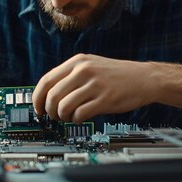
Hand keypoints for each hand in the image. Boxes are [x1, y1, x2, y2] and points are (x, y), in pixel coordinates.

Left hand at [33, 54, 155, 122]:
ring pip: (63, 107)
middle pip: (52, 96)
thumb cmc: (116, 75)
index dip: (37, 98)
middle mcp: (83, 71)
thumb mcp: (91, 65)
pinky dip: (76, 120)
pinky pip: (79, 114)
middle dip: (49, 111)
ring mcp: (94, 85)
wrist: (144, 78)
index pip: (46, 80)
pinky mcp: (104, 100)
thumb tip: (47, 95)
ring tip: (69, 117)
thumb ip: (70, 76)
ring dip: (62, 117)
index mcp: (77, 62)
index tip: (37, 108)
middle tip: (55, 116)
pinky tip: (81, 117)